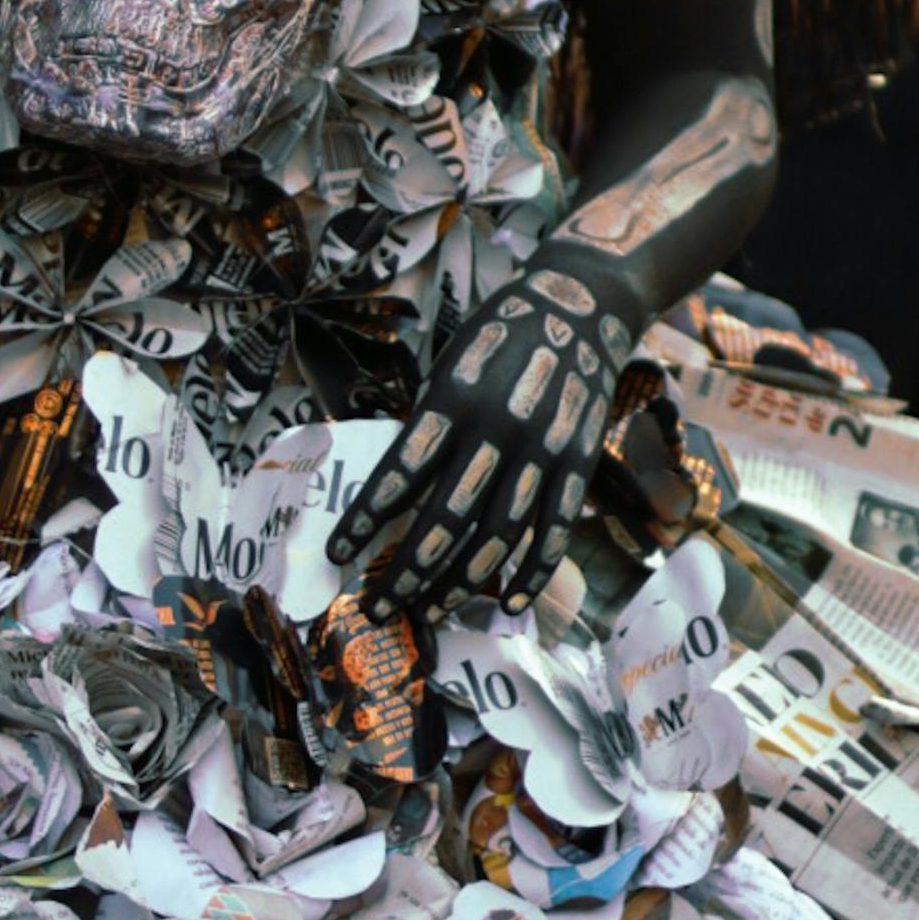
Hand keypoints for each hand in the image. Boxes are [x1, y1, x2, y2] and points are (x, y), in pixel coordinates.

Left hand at [333, 249, 642, 617]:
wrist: (581, 305)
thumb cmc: (500, 334)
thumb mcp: (450, 363)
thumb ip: (429, 422)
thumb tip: (396, 485)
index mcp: (452, 400)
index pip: (399, 474)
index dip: (365, 520)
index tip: (337, 553)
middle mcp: (496, 432)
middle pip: (445, 521)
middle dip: (407, 572)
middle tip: (377, 607)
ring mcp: (541, 453)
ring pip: (495, 537)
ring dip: (458, 584)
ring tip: (428, 613)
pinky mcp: (577, 466)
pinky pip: (552, 532)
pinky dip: (532, 573)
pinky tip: (509, 604)